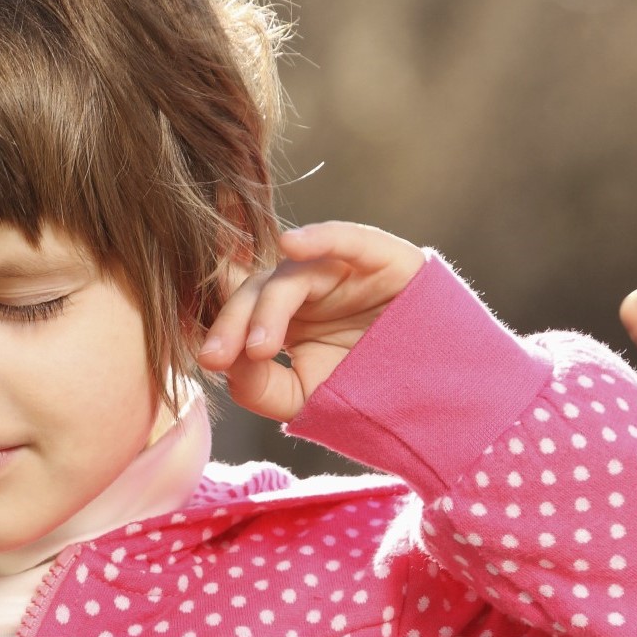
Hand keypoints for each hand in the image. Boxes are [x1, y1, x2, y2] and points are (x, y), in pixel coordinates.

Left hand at [197, 222, 425, 422]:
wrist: (440, 399)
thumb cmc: (370, 394)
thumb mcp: (305, 400)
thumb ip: (259, 386)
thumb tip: (223, 363)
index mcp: (282, 317)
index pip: (236, 308)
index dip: (212, 323)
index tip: (196, 356)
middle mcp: (304, 289)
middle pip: (253, 290)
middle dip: (230, 323)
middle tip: (214, 358)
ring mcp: (338, 270)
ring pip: (289, 274)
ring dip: (268, 308)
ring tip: (261, 349)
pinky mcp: (378, 257)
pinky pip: (344, 237)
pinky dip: (319, 235)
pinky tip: (292, 242)